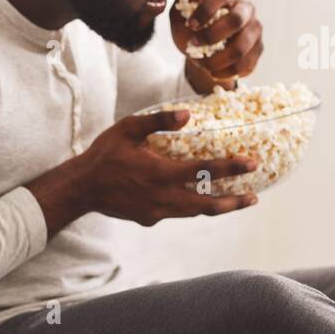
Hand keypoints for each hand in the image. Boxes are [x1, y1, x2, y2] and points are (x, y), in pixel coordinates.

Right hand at [29, 107, 258, 232]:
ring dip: (216, 208)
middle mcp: (163, 197)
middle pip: (207, 205)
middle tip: (254, 197)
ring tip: (234, 202)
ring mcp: (156, 212)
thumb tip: (187, 114)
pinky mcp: (148, 219)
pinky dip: (190, 207)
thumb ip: (158, 122)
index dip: (231, 167)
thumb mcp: (127, 130)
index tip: (252, 163)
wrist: (80, 189)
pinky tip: (194, 199)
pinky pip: (175, 213)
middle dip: (234, 202)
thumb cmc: (103, 155)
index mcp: (161, 173)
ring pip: (194, 213)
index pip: (205, 171)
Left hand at [170, 0, 263, 93]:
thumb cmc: (191, 30)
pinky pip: (245, 64)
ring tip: (203, 64)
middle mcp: (246, 9)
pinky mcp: (258, 49)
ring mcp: (255, 29)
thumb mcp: (179, 15)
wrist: (201, 53)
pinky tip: (214, 72)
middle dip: (212, 36)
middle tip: (195, 45)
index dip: (206, 9)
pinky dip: (225, 72)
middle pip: (236, 20)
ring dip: (217, 60)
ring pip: (241, 48)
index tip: (190, 25)